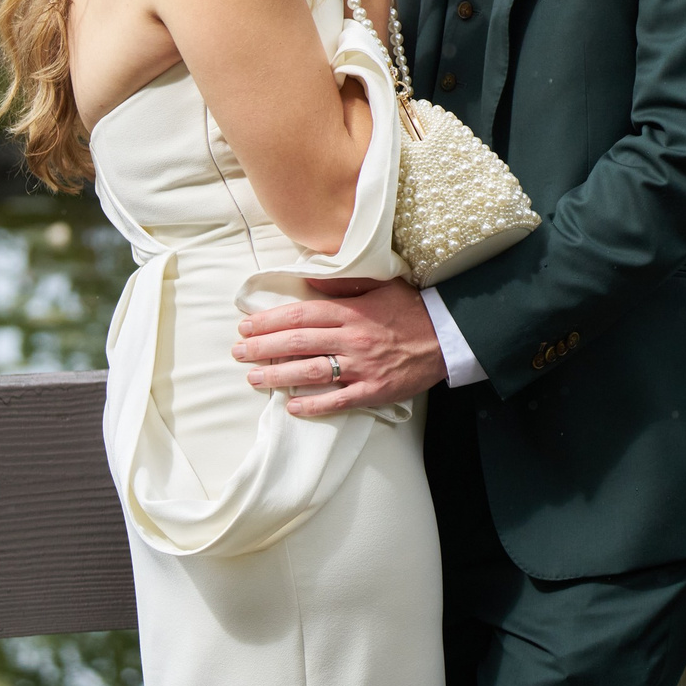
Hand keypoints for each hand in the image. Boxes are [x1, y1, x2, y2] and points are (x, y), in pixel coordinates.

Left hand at [235, 278, 445, 416]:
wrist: (448, 337)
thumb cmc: (411, 309)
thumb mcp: (381, 285)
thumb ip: (344, 284)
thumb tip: (310, 280)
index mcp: (352, 312)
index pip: (301, 315)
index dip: (270, 321)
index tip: (246, 326)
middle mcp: (352, 338)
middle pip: (298, 342)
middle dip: (263, 348)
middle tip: (237, 352)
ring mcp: (362, 367)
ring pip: (311, 372)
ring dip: (278, 375)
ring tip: (253, 377)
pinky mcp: (373, 390)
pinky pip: (337, 400)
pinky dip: (312, 405)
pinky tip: (291, 406)